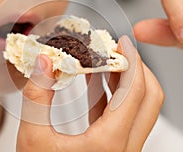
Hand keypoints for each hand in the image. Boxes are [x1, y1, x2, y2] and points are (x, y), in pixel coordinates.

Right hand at [16, 36, 163, 151]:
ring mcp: (122, 148)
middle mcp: (124, 146)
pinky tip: (93, 82)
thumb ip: (37, 97)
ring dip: (124, 80)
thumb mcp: (33, 139)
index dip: (132, 62)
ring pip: (137, 107)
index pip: (135, 92)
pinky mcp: (113, 147)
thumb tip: (43, 63)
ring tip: (104, 60)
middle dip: (137, 69)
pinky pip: (121, 116)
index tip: (124, 42)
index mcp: (109, 143)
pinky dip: (111, 95)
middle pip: (149, 99)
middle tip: (118, 50)